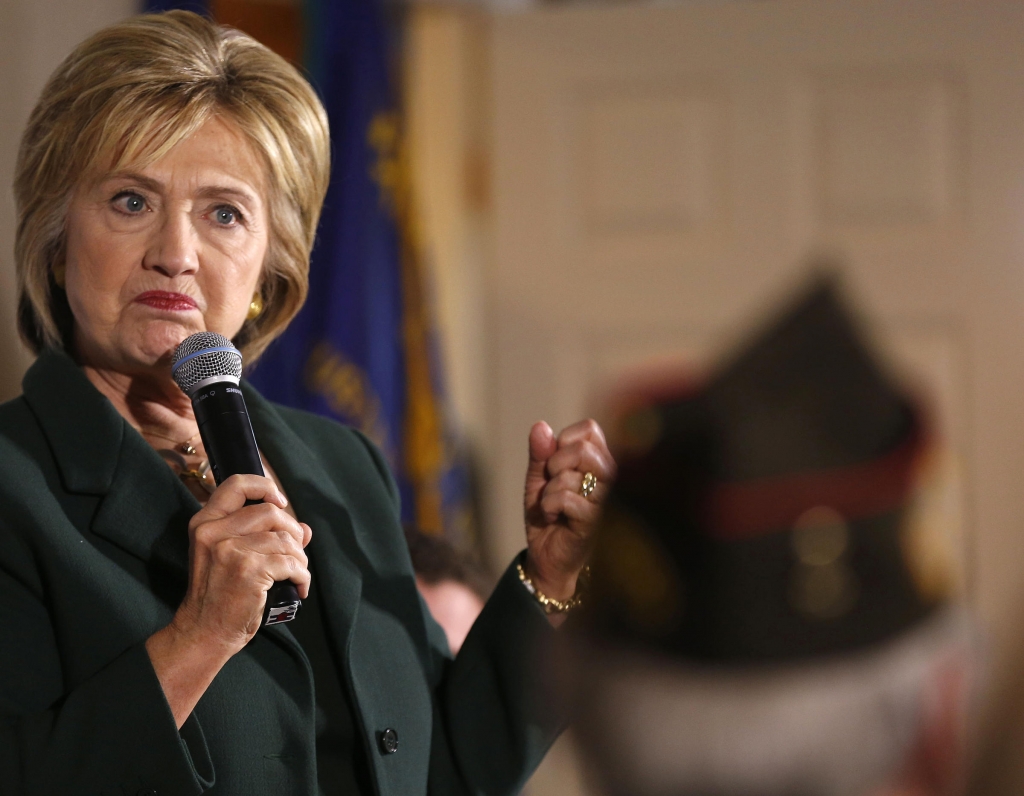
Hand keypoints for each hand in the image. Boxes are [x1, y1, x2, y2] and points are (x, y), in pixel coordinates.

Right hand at [175, 473, 310, 651]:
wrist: (204, 632)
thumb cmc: (219, 596)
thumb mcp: (229, 558)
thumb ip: (263, 536)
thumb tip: (304, 528)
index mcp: (205, 523)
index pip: (236, 485)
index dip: (265, 487)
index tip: (280, 502)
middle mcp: (213, 531)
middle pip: (270, 512)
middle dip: (292, 531)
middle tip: (295, 552)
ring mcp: (230, 550)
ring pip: (285, 539)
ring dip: (300, 557)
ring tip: (297, 573)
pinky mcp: (248, 569)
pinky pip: (291, 563)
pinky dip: (302, 576)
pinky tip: (299, 587)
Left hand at [523, 419, 614, 603]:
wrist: (545, 555)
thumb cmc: (549, 513)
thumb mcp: (539, 479)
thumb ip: (540, 453)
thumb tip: (540, 426)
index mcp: (598, 461)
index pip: (590, 429)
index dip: (565, 440)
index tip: (555, 462)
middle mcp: (608, 477)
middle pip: (584, 448)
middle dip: (555, 463)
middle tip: (551, 483)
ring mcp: (604, 499)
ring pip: (573, 474)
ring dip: (549, 490)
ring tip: (551, 505)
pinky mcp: (594, 521)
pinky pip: (566, 498)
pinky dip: (548, 506)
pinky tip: (552, 516)